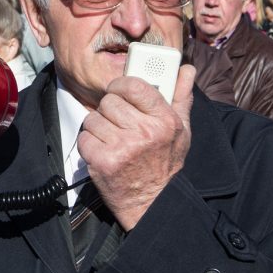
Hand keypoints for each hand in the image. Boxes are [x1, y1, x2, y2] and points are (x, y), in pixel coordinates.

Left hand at [78, 64, 195, 230]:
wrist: (152, 203)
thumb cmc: (165, 162)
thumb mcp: (182, 130)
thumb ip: (181, 96)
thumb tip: (187, 69)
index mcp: (164, 121)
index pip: (134, 86)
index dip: (121, 84)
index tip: (119, 90)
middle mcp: (144, 132)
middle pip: (110, 101)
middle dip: (110, 110)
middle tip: (118, 123)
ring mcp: (122, 148)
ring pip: (94, 118)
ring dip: (99, 127)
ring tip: (113, 139)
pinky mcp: (103, 161)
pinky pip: (85, 137)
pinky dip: (90, 144)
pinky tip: (103, 152)